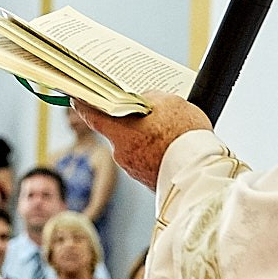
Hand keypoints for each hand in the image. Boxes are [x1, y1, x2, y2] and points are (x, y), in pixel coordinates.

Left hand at [74, 94, 210, 189]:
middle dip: (133, 123)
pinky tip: (176, 148)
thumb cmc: (183, 135)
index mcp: (119, 131)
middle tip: (153, 113)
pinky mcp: (148, 181)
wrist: (201, 173)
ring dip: (148, 140)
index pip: (92, 115)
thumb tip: (144, 101)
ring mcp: (133, 170)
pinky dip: (158, 154)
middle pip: (120, 131)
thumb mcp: (169, 102)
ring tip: (174, 132)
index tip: (77, 98)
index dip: (84, 105)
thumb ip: (150, 98)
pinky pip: (149, 161)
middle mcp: (120, 153)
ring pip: (137, 147)